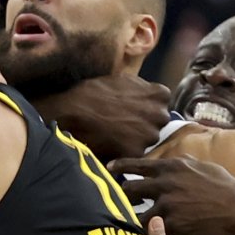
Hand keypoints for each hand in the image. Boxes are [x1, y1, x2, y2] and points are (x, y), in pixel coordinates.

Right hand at [30, 75, 170, 162]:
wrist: (72, 111)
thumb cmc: (94, 92)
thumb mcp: (123, 80)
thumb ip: (142, 89)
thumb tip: (148, 94)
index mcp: (159, 96)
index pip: (162, 104)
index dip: (147, 107)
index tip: (135, 109)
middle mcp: (160, 116)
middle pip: (157, 123)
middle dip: (144, 124)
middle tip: (123, 124)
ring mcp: (150, 136)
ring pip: (147, 140)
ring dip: (135, 139)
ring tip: (115, 134)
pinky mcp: (137, 153)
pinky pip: (134, 154)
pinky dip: (124, 151)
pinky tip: (111, 144)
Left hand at [108, 155, 234, 234]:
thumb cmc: (226, 188)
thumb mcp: (204, 166)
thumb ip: (184, 163)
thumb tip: (174, 158)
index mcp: (172, 166)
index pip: (137, 164)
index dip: (120, 166)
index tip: (109, 169)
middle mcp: (165, 183)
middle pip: (129, 189)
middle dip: (122, 197)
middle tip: (119, 203)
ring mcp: (167, 204)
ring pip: (136, 214)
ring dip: (132, 219)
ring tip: (128, 225)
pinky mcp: (172, 225)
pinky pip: (151, 232)